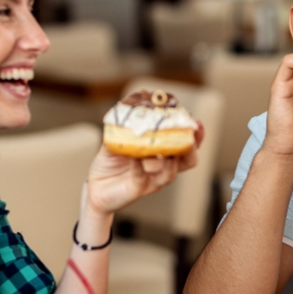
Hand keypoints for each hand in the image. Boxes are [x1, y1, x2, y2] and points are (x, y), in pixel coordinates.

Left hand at [85, 123, 203, 213]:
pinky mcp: (139, 188)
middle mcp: (162, 167)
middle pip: (187, 160)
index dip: (195, 136)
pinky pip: (143, 176)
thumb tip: (134, 105)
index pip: (186, 145)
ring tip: (161, 150)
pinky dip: (140, 165)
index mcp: (162, 154)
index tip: (197, 123)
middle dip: (191, 148)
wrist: (95, 186)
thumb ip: (126, 125)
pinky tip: (136, 157)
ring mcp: (152, 179)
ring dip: (167, 160)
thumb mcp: (117, 139)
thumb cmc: (110, 162)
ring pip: (170, 173)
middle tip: (188, 139)